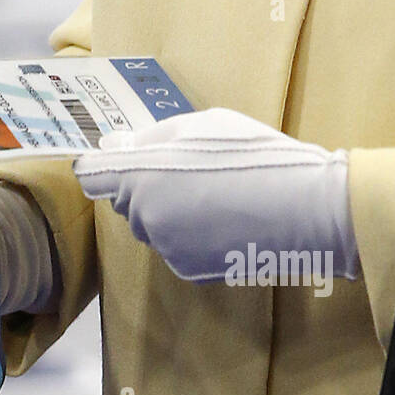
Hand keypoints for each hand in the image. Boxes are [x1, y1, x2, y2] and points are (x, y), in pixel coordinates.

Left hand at [72, 107, 359, 283]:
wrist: (302, 208)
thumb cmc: (255, 155)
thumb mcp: (203, 124)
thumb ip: (150, 136)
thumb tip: (113, 145)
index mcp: (143, 174)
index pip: (92, 175)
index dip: (102, 167)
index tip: (119, 162)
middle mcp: (145, 216)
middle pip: (125, 201)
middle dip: (145, 188)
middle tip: (191, 172)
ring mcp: (166, 247)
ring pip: (151, 226)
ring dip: (168, 212)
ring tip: (214, 197)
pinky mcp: (187, 270)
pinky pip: (174, 248)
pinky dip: (189, 237)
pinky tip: (224, 222)